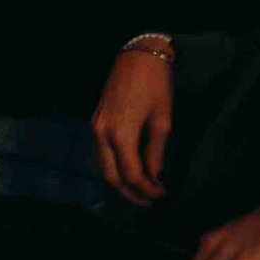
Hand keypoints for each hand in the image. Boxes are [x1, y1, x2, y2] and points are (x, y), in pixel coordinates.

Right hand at [92, 48, 172, 206]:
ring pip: (103, 166)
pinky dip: (116, 167)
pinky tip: (132, 170)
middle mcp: (101, 134)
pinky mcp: (96, 122)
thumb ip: (156, 153)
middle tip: (150, 202)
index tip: (164, 195)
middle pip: (110, 176)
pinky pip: (103, 153)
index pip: (131, 174)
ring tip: (143, 190)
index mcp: (120, 134)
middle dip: (130, 194)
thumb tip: (156, 177)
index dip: (148, 190)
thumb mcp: (162, 121)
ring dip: (121, 182)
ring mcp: (96, 127)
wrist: (136, 57)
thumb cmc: (155, 86)